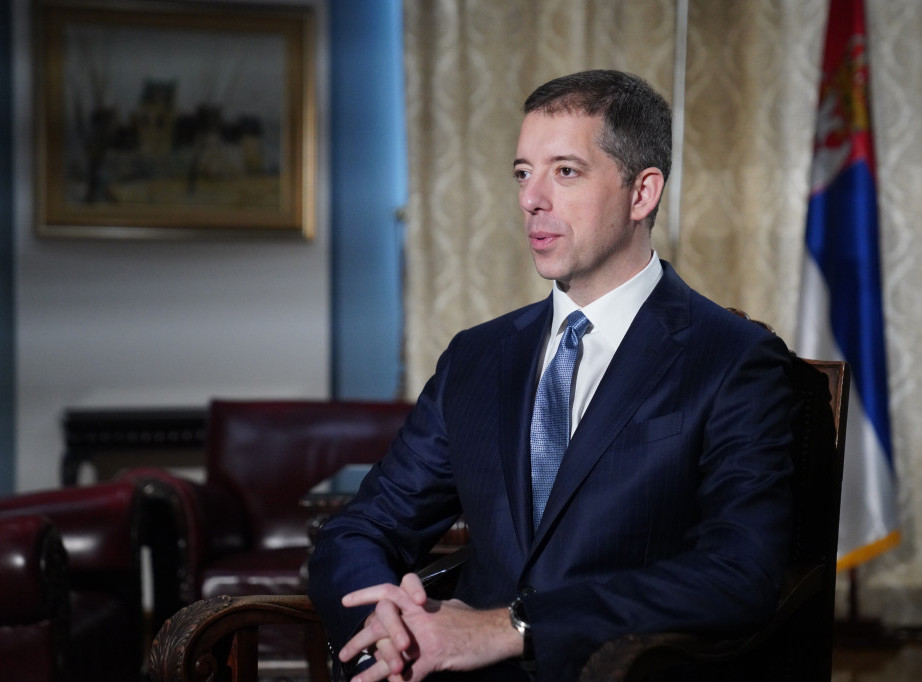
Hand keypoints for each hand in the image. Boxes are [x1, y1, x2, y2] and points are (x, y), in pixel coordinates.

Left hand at [339, 573, 521, 681]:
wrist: (497, 631)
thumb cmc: (475, 621)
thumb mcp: (449, 607)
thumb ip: (431, 609)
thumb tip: (422, 609)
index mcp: (420, 604)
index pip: (388, 592)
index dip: (365, 595)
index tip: (346, 601)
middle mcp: (418, 616)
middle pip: (380, 624)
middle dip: (359, 640)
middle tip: (344, 654)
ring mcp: (425, 636)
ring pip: (388, 652)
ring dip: (370, 670)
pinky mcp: (434, 656)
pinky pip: (408, 675)